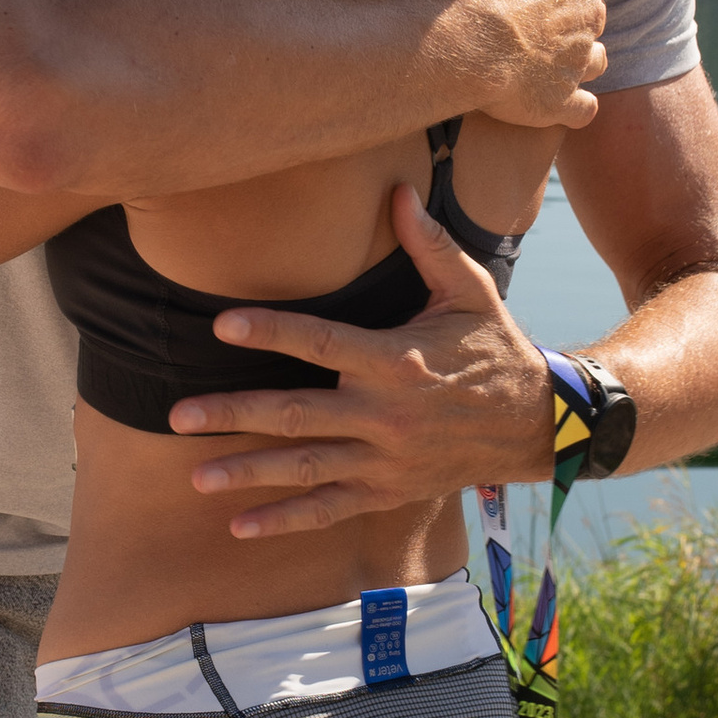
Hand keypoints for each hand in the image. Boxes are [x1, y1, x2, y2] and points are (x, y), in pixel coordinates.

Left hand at [168, 183, 555, 537]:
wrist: (538, 425)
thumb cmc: (496, 350)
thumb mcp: (471, 292)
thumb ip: (428, 246)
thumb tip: (398, 191)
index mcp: (396, 360)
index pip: (320, 343)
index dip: (269, 333)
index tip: (220, 327)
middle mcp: (385, 414)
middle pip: (296, 414)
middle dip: (233, 415)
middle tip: (178, 415)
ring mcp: (384, 459)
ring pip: (305, 467)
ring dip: (247, 473)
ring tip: (194, 477)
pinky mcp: (388, 490)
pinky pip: (329, 508)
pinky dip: (285, 520)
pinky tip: (239, 526)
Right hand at [436, 0, 605, 130]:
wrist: (459, 34)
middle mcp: (590, 11)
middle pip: (589, 13)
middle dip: (568, 17)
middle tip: (525, 22)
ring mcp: (579, 60)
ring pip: (592, 59)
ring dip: (574, 60)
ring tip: (538, 61)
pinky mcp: (564, 102)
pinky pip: (583, 108)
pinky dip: (572, 105)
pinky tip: (551, 102)